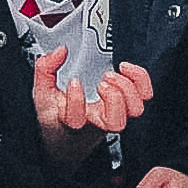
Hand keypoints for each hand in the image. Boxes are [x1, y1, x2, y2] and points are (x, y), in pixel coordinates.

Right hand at [31, 50, 151, 161]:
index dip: (75, 101)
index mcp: (73, 122)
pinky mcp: (127, 105)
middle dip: (112, 97)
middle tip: (101, 82)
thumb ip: (45, 69)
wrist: (70, 137)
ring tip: (111, 75)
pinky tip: (125, 68)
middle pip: (116, 122)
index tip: (74, 82)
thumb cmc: (58, 115)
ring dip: (126, 89)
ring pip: (135, 110)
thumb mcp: (43, 93)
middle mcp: (97, 122)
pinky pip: (145, 95)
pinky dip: (140, 78)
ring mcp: (115, 114)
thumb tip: (60, 51)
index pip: (76, 121)